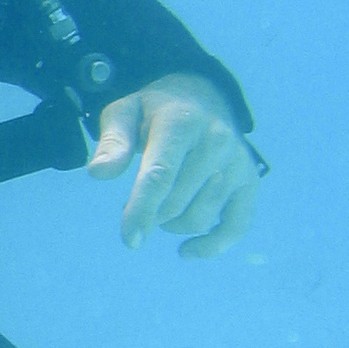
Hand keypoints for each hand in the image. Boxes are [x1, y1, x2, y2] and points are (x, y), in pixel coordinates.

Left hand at [86, 73, 258, 258]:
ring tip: (160, 206)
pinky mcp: (249, 181)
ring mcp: (238, 162)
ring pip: (200, 218)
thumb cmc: (153, 112)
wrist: (201, 97)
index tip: (130, 239)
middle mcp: (217, 141)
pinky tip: (187, 250)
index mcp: (181, 123)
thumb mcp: (124, 112)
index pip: (160, 174)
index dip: (143, 209)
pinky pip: (236, 225)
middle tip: (139, 200)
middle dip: (150, 213)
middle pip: (177, 203)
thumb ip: (112, 141)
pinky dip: (212, 245)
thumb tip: (98, 172)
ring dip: (172, 225)